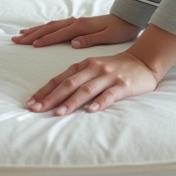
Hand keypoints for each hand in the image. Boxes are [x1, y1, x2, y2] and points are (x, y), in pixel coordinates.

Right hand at [11, 14, 139, 48]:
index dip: (44, 40)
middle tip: (16, 39)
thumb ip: (91, 39)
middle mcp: (75, 22)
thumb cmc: (120, 29)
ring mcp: (75, 22)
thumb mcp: (108, 36)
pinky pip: (56, 25)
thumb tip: (73, 43)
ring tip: (21, 35)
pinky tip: (39, 31)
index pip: (58, 34)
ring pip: (50, 26)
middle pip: (49, 28)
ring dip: (35, 30)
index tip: (30, 45)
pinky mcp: (77, 23)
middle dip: (32, 34)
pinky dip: (44, 28)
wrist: (128, 17)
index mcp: (81, 27)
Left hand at [25, 50, 159, 115]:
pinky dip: (100, 102)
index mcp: (84, 65)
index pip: (60, 78)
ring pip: (86, 89)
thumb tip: (54, 95)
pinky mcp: (123, 85)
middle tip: (36, 109)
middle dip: (51, 97)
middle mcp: (93, 68)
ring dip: (71, 102)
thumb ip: (77, 78)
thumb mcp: (94, 68)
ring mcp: (108, 76)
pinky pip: (110, 95)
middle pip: (68, 84)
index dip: (44, 91)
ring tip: (58, 113)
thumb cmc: (115, 68)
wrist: (144, 61)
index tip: (31, 103)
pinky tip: (91, 111)